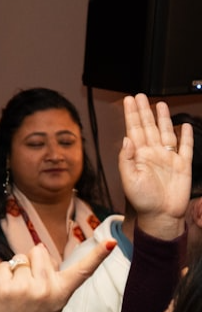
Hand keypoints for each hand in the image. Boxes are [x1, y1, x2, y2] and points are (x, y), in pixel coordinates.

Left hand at [0, 240, 113, 311]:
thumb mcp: (53, 302)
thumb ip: (52, 277)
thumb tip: (40, 247)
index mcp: (62, 293)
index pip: (83, 271)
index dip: (98, 255)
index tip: (111, 242)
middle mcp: (47, 289)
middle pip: (39, 251)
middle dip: (33, 260)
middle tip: (29, 283)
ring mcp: (26, 288)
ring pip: (20, 257)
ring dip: (17, 269)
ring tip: (17, 291)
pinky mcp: (5, 288)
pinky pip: (5, 265)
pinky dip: (3, 275)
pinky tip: (5, 292)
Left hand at [120, 94, 192, 238]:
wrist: (161, 216)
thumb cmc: (142, 202)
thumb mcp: (128, 180)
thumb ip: (126, 159)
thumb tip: (126, 138)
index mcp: (138, 156)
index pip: (133, 130)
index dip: (131, 115)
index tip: (128, 100)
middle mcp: (152, 154)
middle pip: (148, 127)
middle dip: (144, 111)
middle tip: (140, 95)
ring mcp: (168, 159)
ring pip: (166, 133)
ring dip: (163, 119)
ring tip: (160, 104)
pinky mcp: (183, 166)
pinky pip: (185, 148)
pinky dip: (185, 136)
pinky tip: (183, 126)